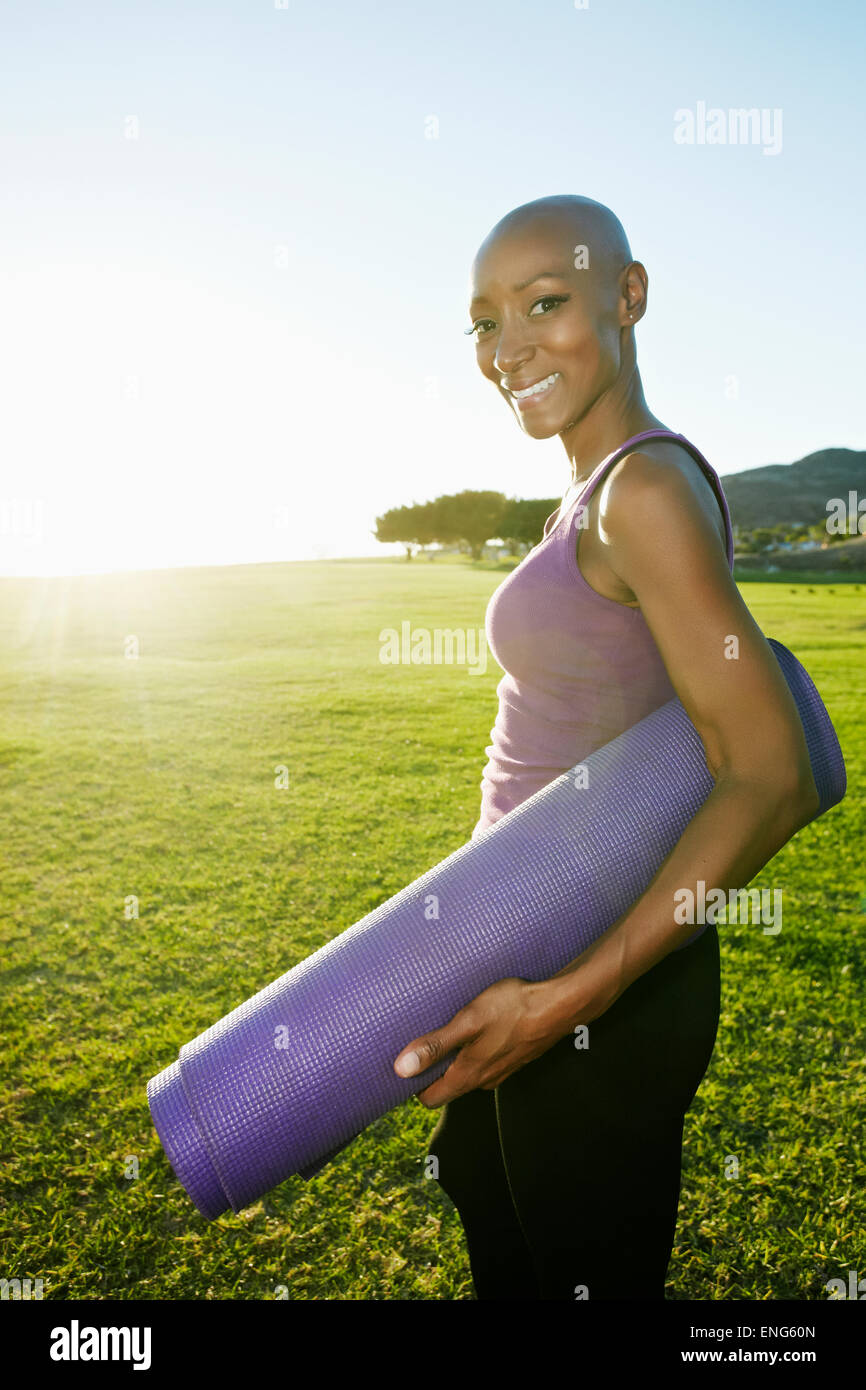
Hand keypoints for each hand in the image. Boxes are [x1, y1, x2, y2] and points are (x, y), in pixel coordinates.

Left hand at [392, 976, 570, 1106]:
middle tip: (419, 1040)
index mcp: (469, 1076)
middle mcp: (484, 1080)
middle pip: (448, 1085)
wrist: (560, 1005)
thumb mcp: (468, 1021)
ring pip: (467, 1072)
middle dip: (431, 1068)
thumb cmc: (513, 1009)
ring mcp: (501, 1070)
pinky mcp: (513, 1057)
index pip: (430, 1099)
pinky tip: (476, 1026)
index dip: (413, 1084)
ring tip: (446, 1028)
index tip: (402, 1063)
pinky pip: (485, 1061)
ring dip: (454, 1056)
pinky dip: (474, 1049)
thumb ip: (435, 1045)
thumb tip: (401, 1068)